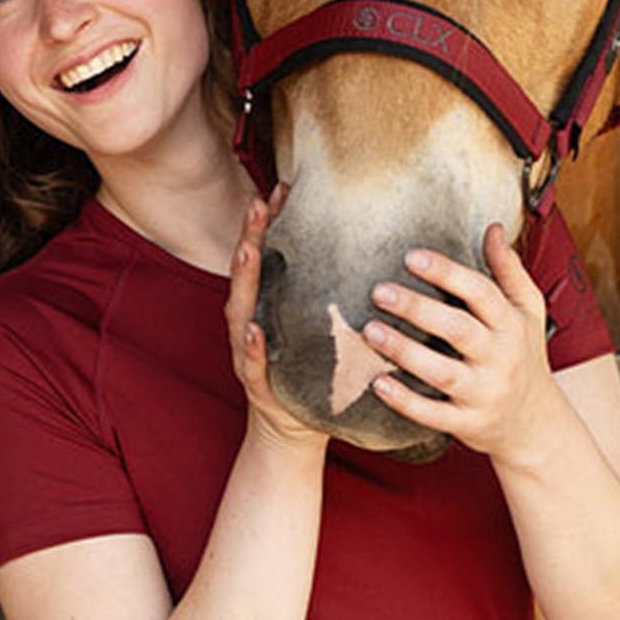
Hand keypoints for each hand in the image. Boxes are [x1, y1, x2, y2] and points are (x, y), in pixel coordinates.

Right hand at [226, 184, 326, 454]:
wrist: (298, 430)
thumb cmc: (317, 373)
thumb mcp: (325, 328)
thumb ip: (335, 294)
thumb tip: (378, 251)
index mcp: (271, 306)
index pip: (268, 256)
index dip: (271, 223)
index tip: (282, 189)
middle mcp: (251, 322)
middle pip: (248, 273)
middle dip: (251, 236)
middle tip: (259, 203)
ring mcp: (248, 352)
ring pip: (241, 310)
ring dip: (244, 279)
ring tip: (249, 249)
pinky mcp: (256, 384)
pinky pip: (252, 363)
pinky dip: (251, 346)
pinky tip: (254, 329)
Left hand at [363, 222, 559, 461]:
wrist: (535, 422)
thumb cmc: (524, 355)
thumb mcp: (528, 311)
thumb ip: (509, 270)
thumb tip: (493, 228)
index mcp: (512, 325)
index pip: (481, 292)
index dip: (446, 272)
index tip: (411, 257)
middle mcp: (500, 359)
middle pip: (458, 329)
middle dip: (417, 309)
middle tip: (379, 291)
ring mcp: (484, 394)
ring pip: (441, 373)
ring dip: (404, 352)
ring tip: (370, 330)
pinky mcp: (468, 424)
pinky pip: (433, 415)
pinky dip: (404, 401)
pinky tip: (377, 383)